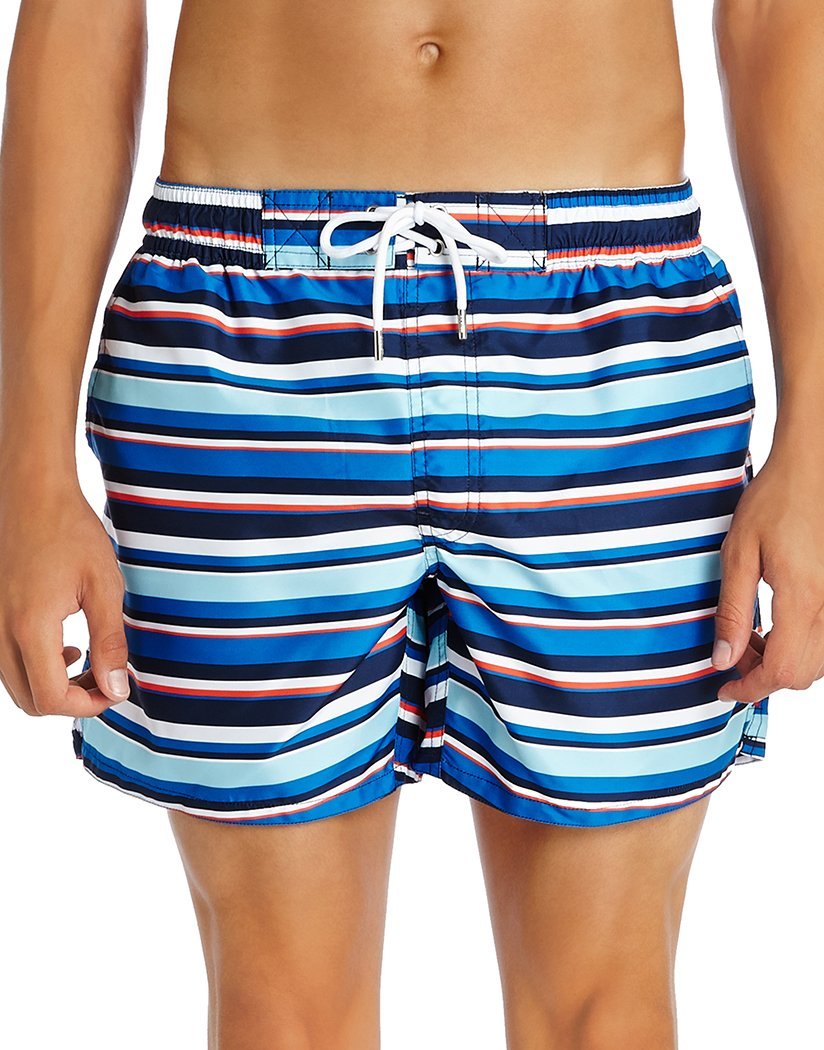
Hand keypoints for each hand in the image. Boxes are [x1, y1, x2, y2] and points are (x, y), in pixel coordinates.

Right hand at [0, 481, 129, 716]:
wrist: (32, 493)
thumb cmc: (70, 531)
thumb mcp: (104, 586)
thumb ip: (110, 641)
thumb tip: (116, 688)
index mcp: (30, 627)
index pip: (50, 698)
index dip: (87, 705)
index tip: (115, 688)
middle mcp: (0, 630)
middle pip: (29, 700)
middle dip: (70, 700)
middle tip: (105, 679)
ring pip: (16, 683)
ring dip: (52, 684)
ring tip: (87, 659)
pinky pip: (7, 660)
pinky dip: (35, 665)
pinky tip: (63, 643)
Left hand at [712, 450, 823, 703]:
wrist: (813, 468)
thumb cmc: (774, 501)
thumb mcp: (738, 555)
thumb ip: (732, 612)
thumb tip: (722, 660)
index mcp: (804, 599)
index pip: (783, 671)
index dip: (751, 688)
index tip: (725, 687)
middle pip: (804, 673)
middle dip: (765, 676)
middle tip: (733, 654)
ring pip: (820, 661)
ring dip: (785, 661)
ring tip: (752, 637)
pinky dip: (803, 644)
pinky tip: (778, 624)